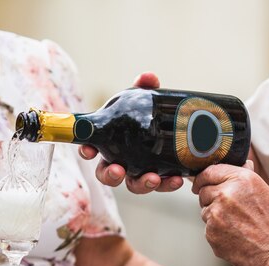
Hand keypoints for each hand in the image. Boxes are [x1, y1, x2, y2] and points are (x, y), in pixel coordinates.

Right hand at [79, 72, 183, 193]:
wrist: (182, 131)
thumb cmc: (150, 116)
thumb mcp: (147, 100)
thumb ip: (144, 88)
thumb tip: (147, 77)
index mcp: (110, 142)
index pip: (91, 148)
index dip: (86, 150)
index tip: (89, 150)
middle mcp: (120, 160)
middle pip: (107, 174)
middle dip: (110, 175)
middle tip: (118, 170)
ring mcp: (138, 172)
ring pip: (132, 184)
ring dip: (140, 184)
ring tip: (152, 179)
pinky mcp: (158, 178)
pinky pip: (160, 184)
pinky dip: (167, 183)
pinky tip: (177, 179)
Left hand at [192, 161, 268, 265]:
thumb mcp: (267, 193)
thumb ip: (247, 179)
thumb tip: (241, 164)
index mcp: (241, 179)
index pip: (209, 172)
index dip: (203, 178)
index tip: (201, 184)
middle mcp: (225, 194)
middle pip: (204, 192)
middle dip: (212, 199)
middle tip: (231, 211)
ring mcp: (216, 215)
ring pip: (205, 212)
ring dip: (215, 217)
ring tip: (240, 226)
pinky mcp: (211, 234)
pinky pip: (208, 230)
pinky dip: (218, 233)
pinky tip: (237, 237)